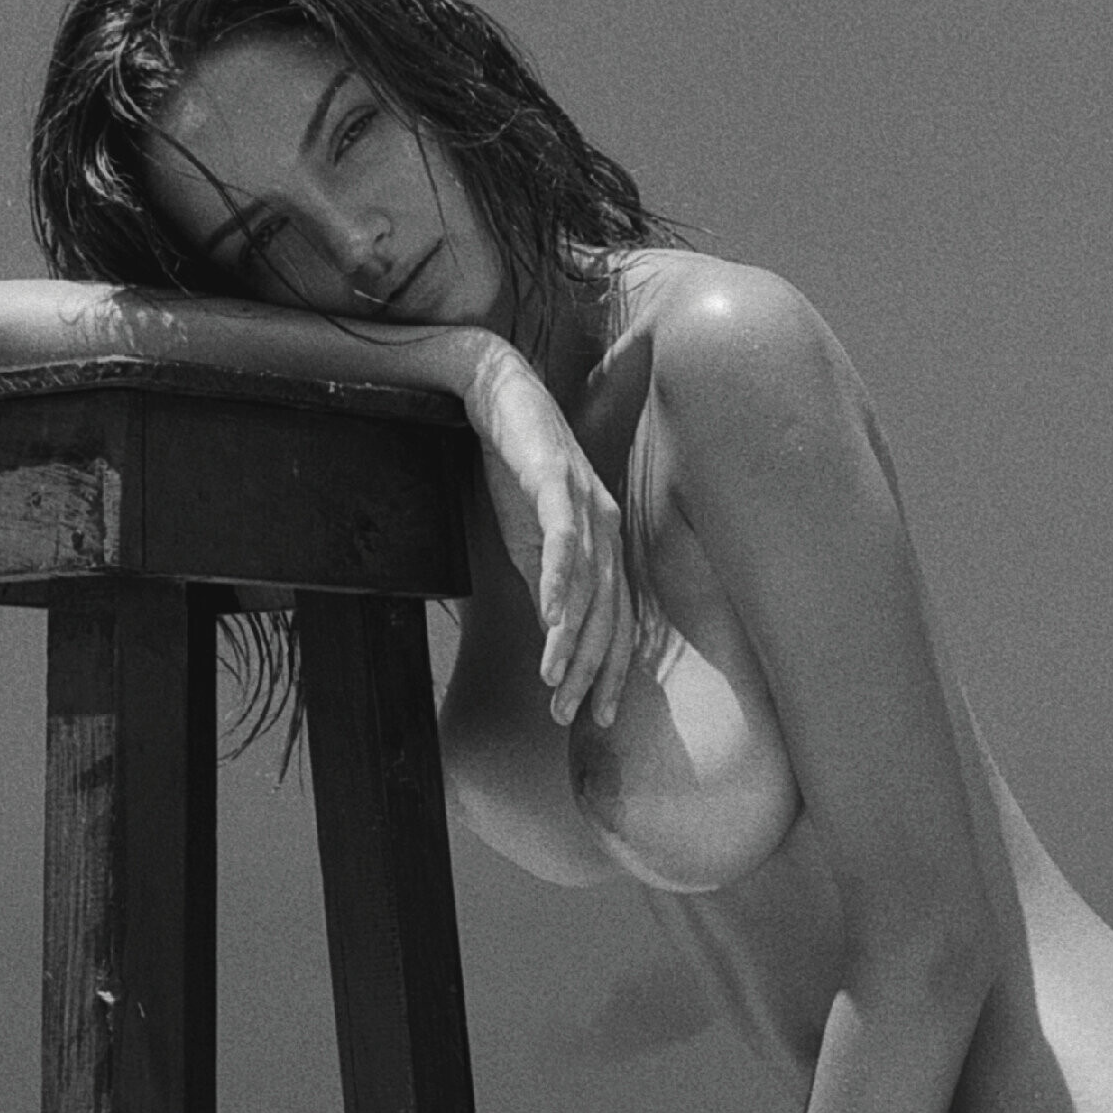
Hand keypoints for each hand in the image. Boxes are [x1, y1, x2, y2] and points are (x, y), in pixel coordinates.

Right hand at [462, 340, 641, 726]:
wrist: (496, 395)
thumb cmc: (514, 466)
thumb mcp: (530, 537)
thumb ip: (547, 580)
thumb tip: (552, 633)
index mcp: (604, 543)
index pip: (615, 620)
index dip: (607, 671)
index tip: (593, 717)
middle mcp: (605, 526)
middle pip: (607, 613)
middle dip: (589, 670)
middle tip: (567, 714)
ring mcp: (584, 502)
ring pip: (587, 585)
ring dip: (570, 639)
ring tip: (552, 681)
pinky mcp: (555, 479)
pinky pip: (564, 538)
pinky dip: (558, 580)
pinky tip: (548, 619)